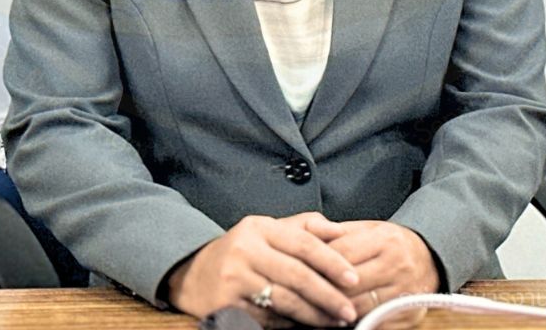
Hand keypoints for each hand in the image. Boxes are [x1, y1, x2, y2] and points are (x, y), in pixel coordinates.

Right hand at [165, 212, 361, 327]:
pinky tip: (307, 327)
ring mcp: (234, 279)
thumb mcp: (267, 229)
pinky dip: (291, 325)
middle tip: (350, 310)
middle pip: (296, 275)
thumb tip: (340, 231)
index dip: (332, 261)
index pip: (303, 244)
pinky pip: (268, 318)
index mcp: (259, 228)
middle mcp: (245, 251)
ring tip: (336, 321)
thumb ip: (303, 227)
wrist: (192, 273)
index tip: (353, 278)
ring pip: (284, 301)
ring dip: (314, 315)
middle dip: (328, 295)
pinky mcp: (226, 306)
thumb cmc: (240, 250)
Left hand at [305, 220, 440, 328]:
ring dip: (336, 310)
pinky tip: (339, 319)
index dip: (318, 262)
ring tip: (315, 308)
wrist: (430, 259)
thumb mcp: (369, 228)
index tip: (300, 267)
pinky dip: (356, 323)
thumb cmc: (392, 243)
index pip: (343, 253)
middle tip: (302, 292)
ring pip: (359, 307)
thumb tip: (309, 238)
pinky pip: (375, 322)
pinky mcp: (408, 314)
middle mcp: (397, 266)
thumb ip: (339, 233)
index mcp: (385, 240)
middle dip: (324, 289)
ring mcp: (404, 292)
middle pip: (349, 284)